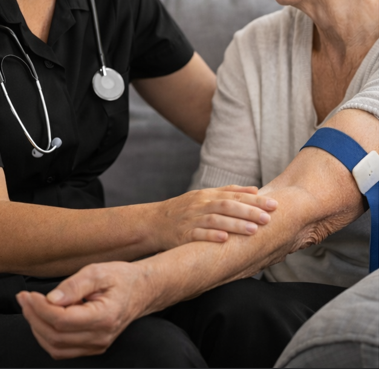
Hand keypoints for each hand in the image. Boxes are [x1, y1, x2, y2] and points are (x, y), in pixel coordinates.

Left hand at [17, 261, 144, 359]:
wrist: (141, 290)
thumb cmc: (121, 278)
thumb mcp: (99, 271)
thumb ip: (75, 284)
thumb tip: (51, 298)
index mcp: (104, 317)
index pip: (62, 320)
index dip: (40, 308)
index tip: (29, 294)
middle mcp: (100, 337)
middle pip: (55, 335)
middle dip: (33, 317)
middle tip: (23, 298)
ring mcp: (96, 346)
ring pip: (55, 347)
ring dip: (37, 328)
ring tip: (29, 307)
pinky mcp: (91, 347)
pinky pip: (62, 350)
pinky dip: (46, 336)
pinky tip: (42, 318)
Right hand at [157, 185, 277, 249]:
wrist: (154, 222)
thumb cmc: (184, 210)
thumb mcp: (204, 196)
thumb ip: (229, 192)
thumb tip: (255, 189)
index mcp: (208, 195)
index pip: (234, 195)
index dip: (254, 199)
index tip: (274, 204)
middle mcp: (200, 205)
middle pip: (227, 205)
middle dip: (249, 211)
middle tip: (268, 218)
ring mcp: (191, 219)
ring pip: (215, 219)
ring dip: (235, 224)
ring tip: (253, 230)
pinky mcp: (182, 235)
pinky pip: (197, 235)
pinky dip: (211, 236)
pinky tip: (224, 239)